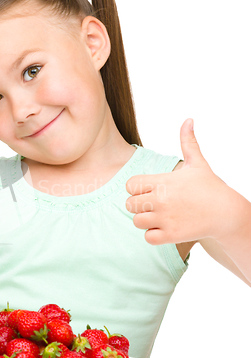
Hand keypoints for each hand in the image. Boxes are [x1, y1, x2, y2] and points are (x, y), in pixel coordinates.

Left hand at [125, 119, 233, 244]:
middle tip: (153, 204)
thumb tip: (188, 120)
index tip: (148, 190)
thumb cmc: (209, 187)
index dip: (136, 188)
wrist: (227, 213)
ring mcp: (165, 218)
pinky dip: (153, 235)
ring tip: (159, 216)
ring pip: (136, 221)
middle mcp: (160, 199)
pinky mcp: (171, 235)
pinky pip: (148, 237)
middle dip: (138, 204)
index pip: (130, 185)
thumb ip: (188, 142)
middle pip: (129, 204)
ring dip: (145, 220)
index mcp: (162, 181)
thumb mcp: (198, 163)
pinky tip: (164, 228)